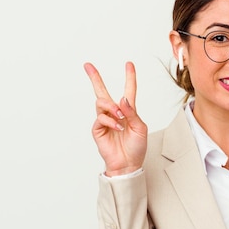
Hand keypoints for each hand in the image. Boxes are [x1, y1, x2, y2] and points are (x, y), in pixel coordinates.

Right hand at [84, 61, 147, 175]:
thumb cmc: (136, 147)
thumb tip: (123, 99)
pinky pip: (101, 117)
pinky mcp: (98, 129)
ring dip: (112, 107)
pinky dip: (110, 121)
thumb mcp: (141, 128)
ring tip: (120, 117)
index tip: (129, 64)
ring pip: (102, 102)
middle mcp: (115, 113)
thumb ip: (132, 112)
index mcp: (128, 111)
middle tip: (87, 65)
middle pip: (102, 91)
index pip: (128, 90)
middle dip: (94, 78)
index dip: (129, 77)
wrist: (128, 164)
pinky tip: (117, 128)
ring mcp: (105, 120)